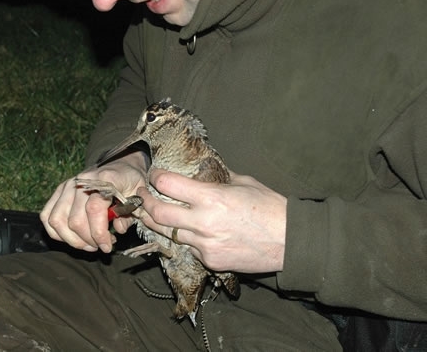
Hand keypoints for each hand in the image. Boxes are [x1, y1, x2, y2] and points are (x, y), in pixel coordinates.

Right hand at [40, 152, 146, 252]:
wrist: (120, 165)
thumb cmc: (130, 182)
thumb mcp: (138, 195)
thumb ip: (130, 213)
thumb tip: (117, 230)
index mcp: (105, 179)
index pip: (94, 209)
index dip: (99, 233)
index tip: (107, 247)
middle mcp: (82, 181)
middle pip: (75, 220)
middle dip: (88, 241)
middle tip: (101, 246)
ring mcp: (67, 185)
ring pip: (57, 220)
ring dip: (72, 240)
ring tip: (88, 244)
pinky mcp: (58, 191)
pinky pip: (47, 216)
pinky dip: (57, 233)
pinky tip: (73, 237)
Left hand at [137, 169, 286, 272]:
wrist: (290, 242)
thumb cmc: (270, 207)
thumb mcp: (243, 182)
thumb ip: (218, 178)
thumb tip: (201, 170)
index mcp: (211, 198)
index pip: (168, 185)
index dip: (156, 177)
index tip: (155, 175)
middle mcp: (203, 223)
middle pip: (158, 213)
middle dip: (145, 203)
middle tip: (141, 196)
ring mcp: (205, 245)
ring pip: (168, 234)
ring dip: (159, 223)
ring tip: (154, 213)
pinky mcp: (210, 261)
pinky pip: (189, 248)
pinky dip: (186, 239)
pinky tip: (190, 232)